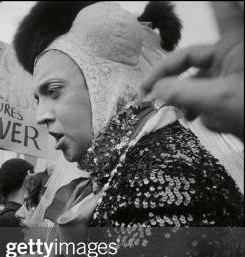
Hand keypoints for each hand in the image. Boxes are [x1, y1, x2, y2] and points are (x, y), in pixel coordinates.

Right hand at [140, 2, 242, 139]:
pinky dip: (199, 108)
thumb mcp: (215, 100)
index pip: (217, 16)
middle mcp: (232, 57)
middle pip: (192, 62)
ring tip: (180, 114)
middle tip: (148, 93)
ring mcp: (233, 76)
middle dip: (173, 81)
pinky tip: (196, 119)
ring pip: (198, 83)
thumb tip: (155, 90)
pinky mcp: (234, 94)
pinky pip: (208, 96)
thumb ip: (179, 93)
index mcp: (232, 46)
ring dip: (186, 100)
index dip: (213, 3)